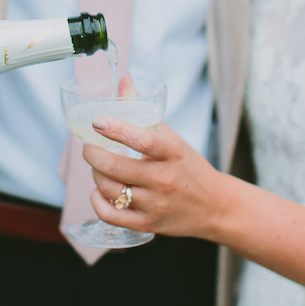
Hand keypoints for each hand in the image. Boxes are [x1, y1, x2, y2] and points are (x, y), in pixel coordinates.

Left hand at [83, 117, 223, 239]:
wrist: (215, 207)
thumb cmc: (188, 166)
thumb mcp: (172, 138)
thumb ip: (144, 110)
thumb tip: (123, 81)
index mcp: (172, 153)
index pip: (143, 140)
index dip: (117, 129)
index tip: (97, 121)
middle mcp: (164, 179)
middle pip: (117, 167)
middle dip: (93, 154)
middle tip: (89, 146)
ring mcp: (155, 204)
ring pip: (110, 189)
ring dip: (95, 174)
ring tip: (97, 165)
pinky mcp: (148, 225)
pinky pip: (111, 215)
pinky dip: (97, 201)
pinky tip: (98, 191)